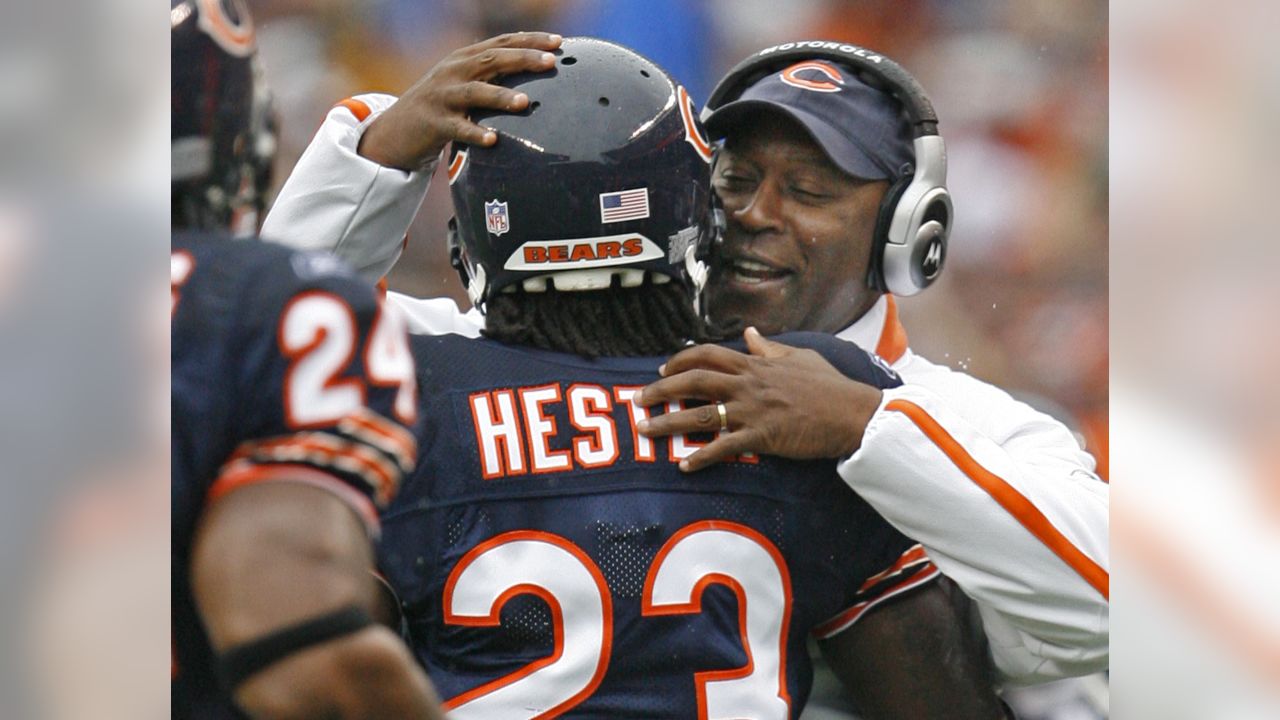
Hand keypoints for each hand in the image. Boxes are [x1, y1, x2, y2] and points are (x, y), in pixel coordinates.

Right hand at [357, 32, 562, 170]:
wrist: (395, 131)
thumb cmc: (439, 108)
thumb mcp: (462, 83)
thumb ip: (491, 76)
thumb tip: (533, 75)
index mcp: (464, 59)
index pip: (502, 43)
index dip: (530, 40)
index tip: (559, 42)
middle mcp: (454, 72)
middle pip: (492, 59)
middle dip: (523, 59)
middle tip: (550, 62)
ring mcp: (443, 96)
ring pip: (475, 92)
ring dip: (501, 96)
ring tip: (525, 103)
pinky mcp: (434, 123)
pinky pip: (458, 129)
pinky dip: (476, 133)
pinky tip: (493, 140)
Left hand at [634, 328, 883, 471]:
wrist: (853, 413)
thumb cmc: (830, 386)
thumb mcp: (800, 357)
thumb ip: (769, 349)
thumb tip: (750, 334)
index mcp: (755, 365)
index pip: (708, 355)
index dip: (680, 360)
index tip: (662, 368)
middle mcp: (748, 385)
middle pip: (693, 381)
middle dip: (661, 389)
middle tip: (639, 399)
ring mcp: (752, 411)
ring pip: (699, 414)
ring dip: (668, 422)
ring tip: (645, 430)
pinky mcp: (762, 436)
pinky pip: (723, 447)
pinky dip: (701, 457)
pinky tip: (684, 465)